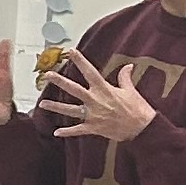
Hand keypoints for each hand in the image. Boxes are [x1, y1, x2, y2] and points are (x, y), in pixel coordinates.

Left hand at [41, 49, 157, 146]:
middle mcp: (96, 101)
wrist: (143, 128)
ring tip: (42, 104)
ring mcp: (93, 115)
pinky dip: (67, 132)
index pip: (89, 72)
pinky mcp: (94, 128)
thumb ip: (125, 77)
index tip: (71, 51)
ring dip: (56, 107)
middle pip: (74, 89)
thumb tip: (128, 66)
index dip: (80, 61)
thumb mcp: (131, 90)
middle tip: (47, 75)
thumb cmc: (138, 109)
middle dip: (60, 81)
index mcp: (104, 89)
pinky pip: (78, 130)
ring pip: (70, 110)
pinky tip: (56, 132)